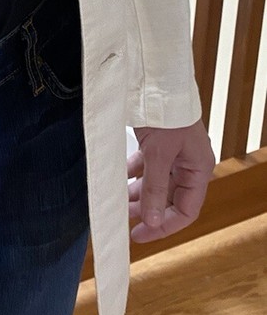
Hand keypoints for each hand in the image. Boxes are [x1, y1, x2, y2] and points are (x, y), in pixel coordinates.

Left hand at [127, 118, 215, 242]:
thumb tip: (150, 221)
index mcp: (198, 170)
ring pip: (156, 184)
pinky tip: (117, 180)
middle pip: (169, 199)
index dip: (162, 226)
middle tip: (124, 222)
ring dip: (138, 195)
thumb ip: (154, 188)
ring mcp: (173, 154)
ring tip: (118, 203)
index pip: (185, 211)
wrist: (157, 79)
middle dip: (147, 211)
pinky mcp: (158, 143)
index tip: (139, 235)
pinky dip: (133, 175)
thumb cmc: (166, 114)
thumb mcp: (159, 154)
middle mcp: (188, 165)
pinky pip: (146, 167)